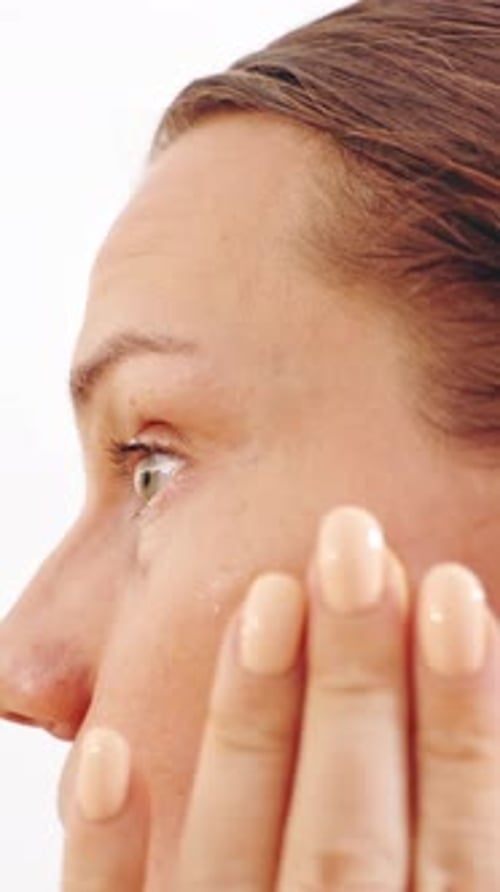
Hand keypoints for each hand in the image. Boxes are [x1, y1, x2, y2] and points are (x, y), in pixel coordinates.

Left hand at [61, 506, 499, 889]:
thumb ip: (453, 871)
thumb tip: (455, 772)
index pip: (452, 838)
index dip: (462, 717)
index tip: (452, 592)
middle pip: (350, 827)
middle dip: (359, 681)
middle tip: (352, 544)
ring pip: (240, 856)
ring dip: (255, 726)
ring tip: (268, 598)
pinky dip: (106, 855)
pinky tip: (107, 751)